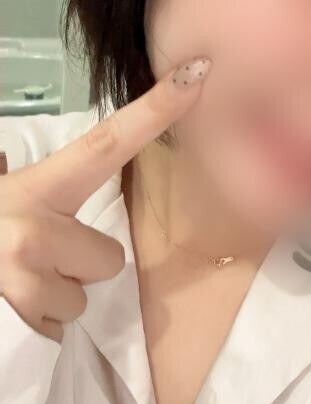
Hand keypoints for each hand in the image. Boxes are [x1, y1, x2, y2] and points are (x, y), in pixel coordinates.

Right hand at [0, 58, 210, 341]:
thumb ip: (26, 190)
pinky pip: (59, 329)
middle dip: (80, 269)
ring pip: (83, 300)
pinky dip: (39, 325)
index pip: (105, 144)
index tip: (198, 75)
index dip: (155, 110)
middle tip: (32, 263)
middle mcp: (33, 229)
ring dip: (55, 299)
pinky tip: (11, 311)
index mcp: (32, 190)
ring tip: (14, 287)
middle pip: (111, 259)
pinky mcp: (25, 322)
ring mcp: (29, 277)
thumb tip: (10, 162)